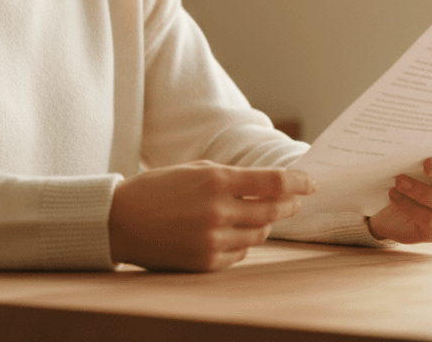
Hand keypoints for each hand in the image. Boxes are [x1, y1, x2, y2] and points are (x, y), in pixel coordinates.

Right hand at [107, 161, 316, 271]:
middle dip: (290, 204)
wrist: (119, 222)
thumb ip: (233, 176)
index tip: (312, 183)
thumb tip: (271, 183)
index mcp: (216, 181)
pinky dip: (243, 242)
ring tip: (259, 214)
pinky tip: (234, 232)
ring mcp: (212, 240)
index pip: (274, 183)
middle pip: (273, 210)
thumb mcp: (195, 169)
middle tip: (296, 200)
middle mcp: (218, 211)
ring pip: (259, 233)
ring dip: (265, 223)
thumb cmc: (158, 189)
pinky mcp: (206, 263)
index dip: (299, 182)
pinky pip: (241, 253)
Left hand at [366, 141, 431, 242]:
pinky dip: (410, 207)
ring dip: (422, 191)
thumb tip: (407, 137)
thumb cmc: (408, 179)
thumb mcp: (413, 163)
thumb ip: (419, 152)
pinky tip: (395, 196)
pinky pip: (430, 220)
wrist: (390, 212)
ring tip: (400, 181)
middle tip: (427, 164)